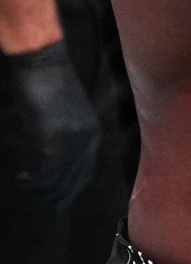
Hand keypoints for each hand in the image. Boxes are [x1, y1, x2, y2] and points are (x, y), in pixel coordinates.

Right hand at [1, 41, 101, 207]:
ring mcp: (72, 137)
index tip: (58, 197)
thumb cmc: (47, 84)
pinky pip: (48, 169)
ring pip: (61, 178)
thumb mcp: (62, 115)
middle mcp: (88, 138)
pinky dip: (37, 180)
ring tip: (26, 187)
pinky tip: (24, 179)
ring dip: (44, 189)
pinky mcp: (53, 135)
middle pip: (76, 179)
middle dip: (58, 195)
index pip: (87, 171)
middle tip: (41, 201)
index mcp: (93, 132)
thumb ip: (63, 136)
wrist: (42, 62)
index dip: (73, 188)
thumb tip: (53, 157)